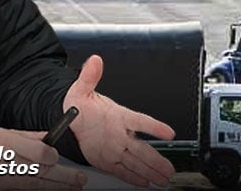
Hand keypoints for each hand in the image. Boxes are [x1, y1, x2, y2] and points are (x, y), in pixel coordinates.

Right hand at [0, 125, 86, 189]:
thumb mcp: (1, 132)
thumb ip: (27, 136)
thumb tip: (47, 136)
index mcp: (9, 144)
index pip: (36, 152)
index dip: (49, 155)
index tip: (56, 156)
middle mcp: (9, 163)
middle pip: (40, 171)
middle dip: (63, 177)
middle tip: (80, 180)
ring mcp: (6, 178)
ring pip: (35, 184)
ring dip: (57, 187)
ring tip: (73, 188)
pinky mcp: (4, 187)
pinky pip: (26, 189)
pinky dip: (41, 190)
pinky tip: (53, 190)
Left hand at [65, 56, 177, 187]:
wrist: (71, 119)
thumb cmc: (79, 105)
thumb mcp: (81, 90)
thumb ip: (89, 77)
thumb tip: (94, 61)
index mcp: (118, 116)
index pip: (140, 121)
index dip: (155, 127)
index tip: (169, 132)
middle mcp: (120, 134)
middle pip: (143, 149)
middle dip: (157, 160)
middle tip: (170, 169)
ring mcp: (115, 148)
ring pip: (136, 161)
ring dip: (150, 170)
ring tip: (164, 177)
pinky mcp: (107, 160)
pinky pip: (122, 169)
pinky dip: (133, 177)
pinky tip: (144, 182)